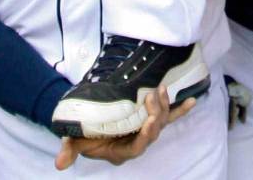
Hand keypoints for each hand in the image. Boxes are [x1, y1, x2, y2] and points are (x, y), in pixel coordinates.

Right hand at [54, 90, 194, 168]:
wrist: (90, 125)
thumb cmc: (83, 135)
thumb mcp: (74, 141)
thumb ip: (69, 151)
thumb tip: (59, 164)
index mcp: (122, 151)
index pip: (138, 146)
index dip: (145, 136)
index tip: (147, 123)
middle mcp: (137, 141)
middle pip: (152, 131)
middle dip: (155, 113)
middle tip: (150, 95)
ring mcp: (145, 129)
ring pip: (160, 120)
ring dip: (163, 105)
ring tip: (161, 89)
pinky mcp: (150, 119)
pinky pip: (168, 116)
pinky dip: (180, 109)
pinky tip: (192, 101)